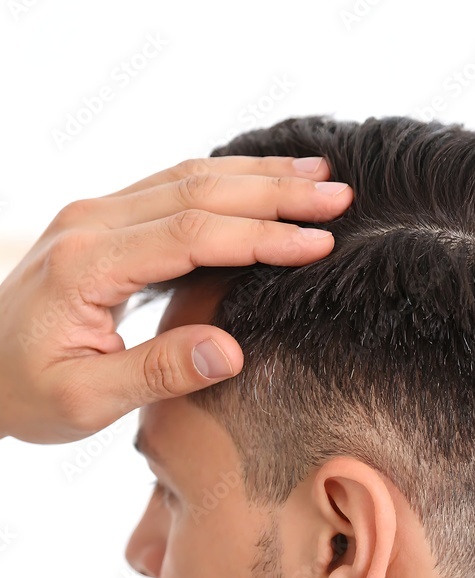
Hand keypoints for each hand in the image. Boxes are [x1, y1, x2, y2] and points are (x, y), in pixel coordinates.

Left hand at [0, 156, 352, 443]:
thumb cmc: (22, 392)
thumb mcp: (83, 400)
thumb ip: (156, 373)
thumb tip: (232, 352)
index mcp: (89, 265)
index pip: (192, 236)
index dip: (261, 237)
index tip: (319, 242)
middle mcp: (91, 224)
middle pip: (197, 191)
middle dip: (274, 192)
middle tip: (339, 194)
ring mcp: (95, 216)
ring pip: (187, 178)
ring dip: (256, 176)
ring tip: (318, 176)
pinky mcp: (103, 223)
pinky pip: (172, 188)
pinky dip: (226, 182)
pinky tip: (262, 181)